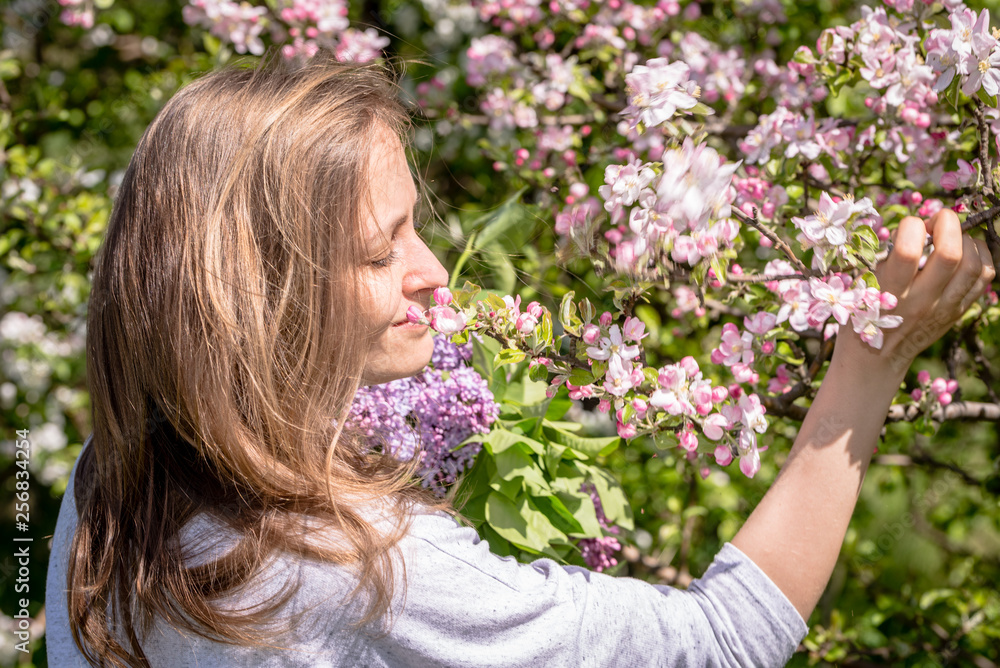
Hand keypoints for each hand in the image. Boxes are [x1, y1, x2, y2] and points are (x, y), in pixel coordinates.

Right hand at [836, 209, 995, 377]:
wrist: (876, 357)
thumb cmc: (863, 314)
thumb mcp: (864, 285)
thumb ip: (887, 258)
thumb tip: (916, 229)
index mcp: (889, 292)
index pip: (908, 250)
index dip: (911, 225)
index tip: (909, 226)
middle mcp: (920, 301)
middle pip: (949, 254)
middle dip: (947, 223)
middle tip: (938, 219)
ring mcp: (943, 308)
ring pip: (973, 265)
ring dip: (966, 239)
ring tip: (953, 236)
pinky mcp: (957, 312)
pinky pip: (984, 278)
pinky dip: (981, 256)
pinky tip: (967, 250)